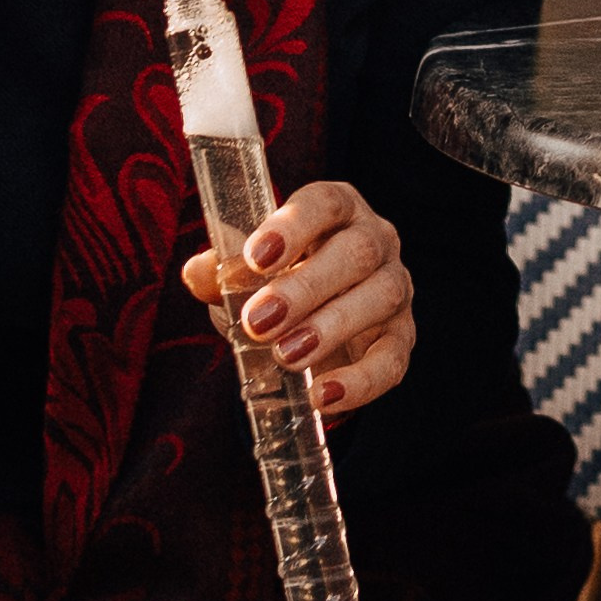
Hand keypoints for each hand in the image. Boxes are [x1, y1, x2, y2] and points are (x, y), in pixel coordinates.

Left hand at [182, 180, 415, 423]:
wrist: (306, 330)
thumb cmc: (275, 284)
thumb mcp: (245, 275)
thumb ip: (221, 271)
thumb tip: (199, 272)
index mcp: (337, 210)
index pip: (324, 203)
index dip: (293, 227)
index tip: (256, 258)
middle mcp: (375, 240)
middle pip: (356, 252)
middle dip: (305, 288)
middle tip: (260, 320)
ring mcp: (394, 288)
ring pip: (380, 298)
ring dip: (330, 328)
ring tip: (286, 356)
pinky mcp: (401, 338)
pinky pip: (392, 360)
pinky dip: (360, 381)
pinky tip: (323, 397)